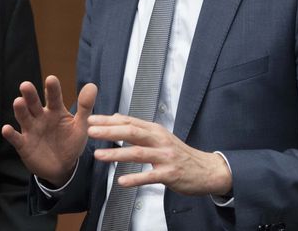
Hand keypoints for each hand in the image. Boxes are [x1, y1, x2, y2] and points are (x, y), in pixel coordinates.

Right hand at [2, 75, 96, 185]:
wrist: (63, 167)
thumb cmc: (71, 143)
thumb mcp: (81, 126)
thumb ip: (85, 107)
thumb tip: (92, 85)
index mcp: (55, 110)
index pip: (53, 97)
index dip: (52, 88)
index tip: (51, 79)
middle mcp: (41, 116)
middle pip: (34, 103)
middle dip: (30, 95)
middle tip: (26, 85)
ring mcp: (31, 129)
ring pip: (23, 117)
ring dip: (20, 109)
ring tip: (18, 102)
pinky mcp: (24, 144)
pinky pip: (16, 138)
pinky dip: (10, 134)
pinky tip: (6, 129)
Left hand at [87, 114, 231, 195]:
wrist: (206, 170)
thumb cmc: (179, 153)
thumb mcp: (159, 136)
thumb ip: (138, 127)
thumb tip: (116, 117)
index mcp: (155, 130)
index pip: (129, 122)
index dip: (109, 120)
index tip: (92, 119)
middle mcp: (160, 140)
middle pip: (131, 132)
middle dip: (109, 131)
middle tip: (90, 131)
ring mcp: (165, 157)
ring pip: (138, 153)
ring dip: (116, 154)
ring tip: (98, 155)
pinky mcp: (170, 174)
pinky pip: (149, 176)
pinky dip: (135, 178)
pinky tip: (121, 181)